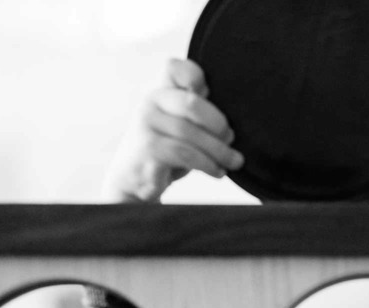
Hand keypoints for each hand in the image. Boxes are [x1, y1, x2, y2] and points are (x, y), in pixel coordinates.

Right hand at [103, 58, 244, 202]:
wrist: (136, 179)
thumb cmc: (167, 150)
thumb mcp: (183, 129)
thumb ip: (201, 119)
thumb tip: (229, 133)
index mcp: (162, 93)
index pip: (173, 68)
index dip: (194, 75)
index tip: (208, 92)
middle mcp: (150, 103)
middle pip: (191, 103)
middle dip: (218, 124)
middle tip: (231, 141)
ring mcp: (146, 125)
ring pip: (190, 133)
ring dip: (219, 151)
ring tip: (232, 162)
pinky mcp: (148, 149)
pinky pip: (185, 154)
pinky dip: (207, 164)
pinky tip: (217, 171)